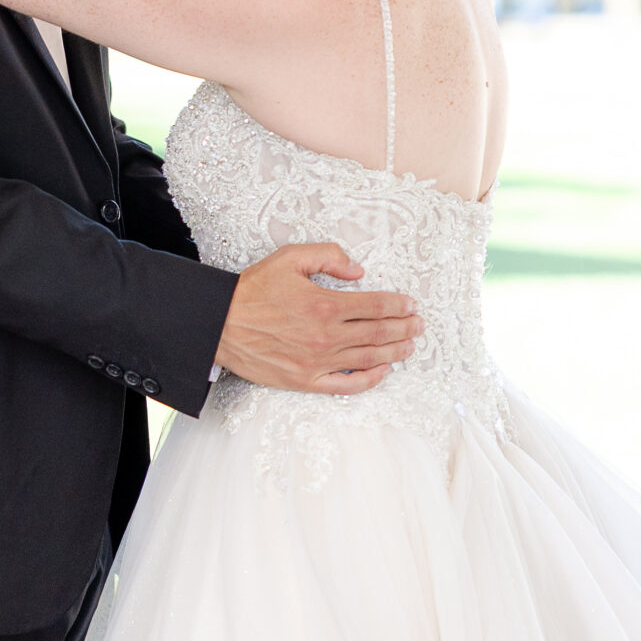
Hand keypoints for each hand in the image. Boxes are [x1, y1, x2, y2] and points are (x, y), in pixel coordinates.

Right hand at [215, 243, 417, 394]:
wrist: (220, 323)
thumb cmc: (253, 290)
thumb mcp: (290, 258)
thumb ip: (328, 256)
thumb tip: (358, 270)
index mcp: (325, 304)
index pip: (375, 305)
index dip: (398, 305)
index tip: (411, 304)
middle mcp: (326, 335)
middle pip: (378, 332)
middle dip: (405, 327)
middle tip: (420, 324)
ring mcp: (318, 362)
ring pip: (369, 358)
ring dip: (395, 351)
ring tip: (411, 345)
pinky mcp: (306, 380)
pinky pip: (347, 385)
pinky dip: (369, 379)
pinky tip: (383, 371)